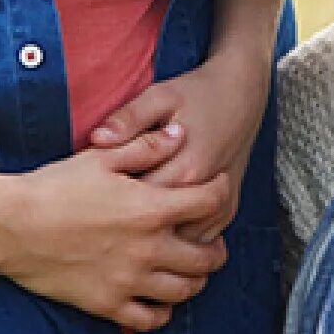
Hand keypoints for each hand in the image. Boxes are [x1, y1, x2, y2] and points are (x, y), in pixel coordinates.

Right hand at [0, 130, 229, 330]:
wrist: (10, 226)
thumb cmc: (53, 187)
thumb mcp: (100, 158)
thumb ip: (145, 146)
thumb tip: (180, 134)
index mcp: (151, 208)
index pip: (210, 202)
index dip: (219, 191)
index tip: (215, 188)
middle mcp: (148, 249)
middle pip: (207, 257)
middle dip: (216, 247)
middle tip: (211, 239)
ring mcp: (129, 281)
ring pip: (185, 290)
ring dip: (195, 279)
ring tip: (189, 268)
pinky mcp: (107, 304)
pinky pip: (151, 319)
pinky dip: (162, 311)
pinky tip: (158, 297)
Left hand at [90, 49, 271, 242]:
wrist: (242, 95)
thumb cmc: (197, 93)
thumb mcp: (160, 96)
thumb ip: (129, 118)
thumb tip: (97, 138)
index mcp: (183, 167)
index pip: (137, 201)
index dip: (111, 202)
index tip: (92, 196)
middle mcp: (203, 194)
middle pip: (158, 227)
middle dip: (129, 224)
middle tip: (105, 213)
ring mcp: (220, 206)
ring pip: (180, 239)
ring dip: (156, 235)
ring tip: (128, 222)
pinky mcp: (228, 210)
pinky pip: (199, 239)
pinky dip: (179, 237)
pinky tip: (159, 227)